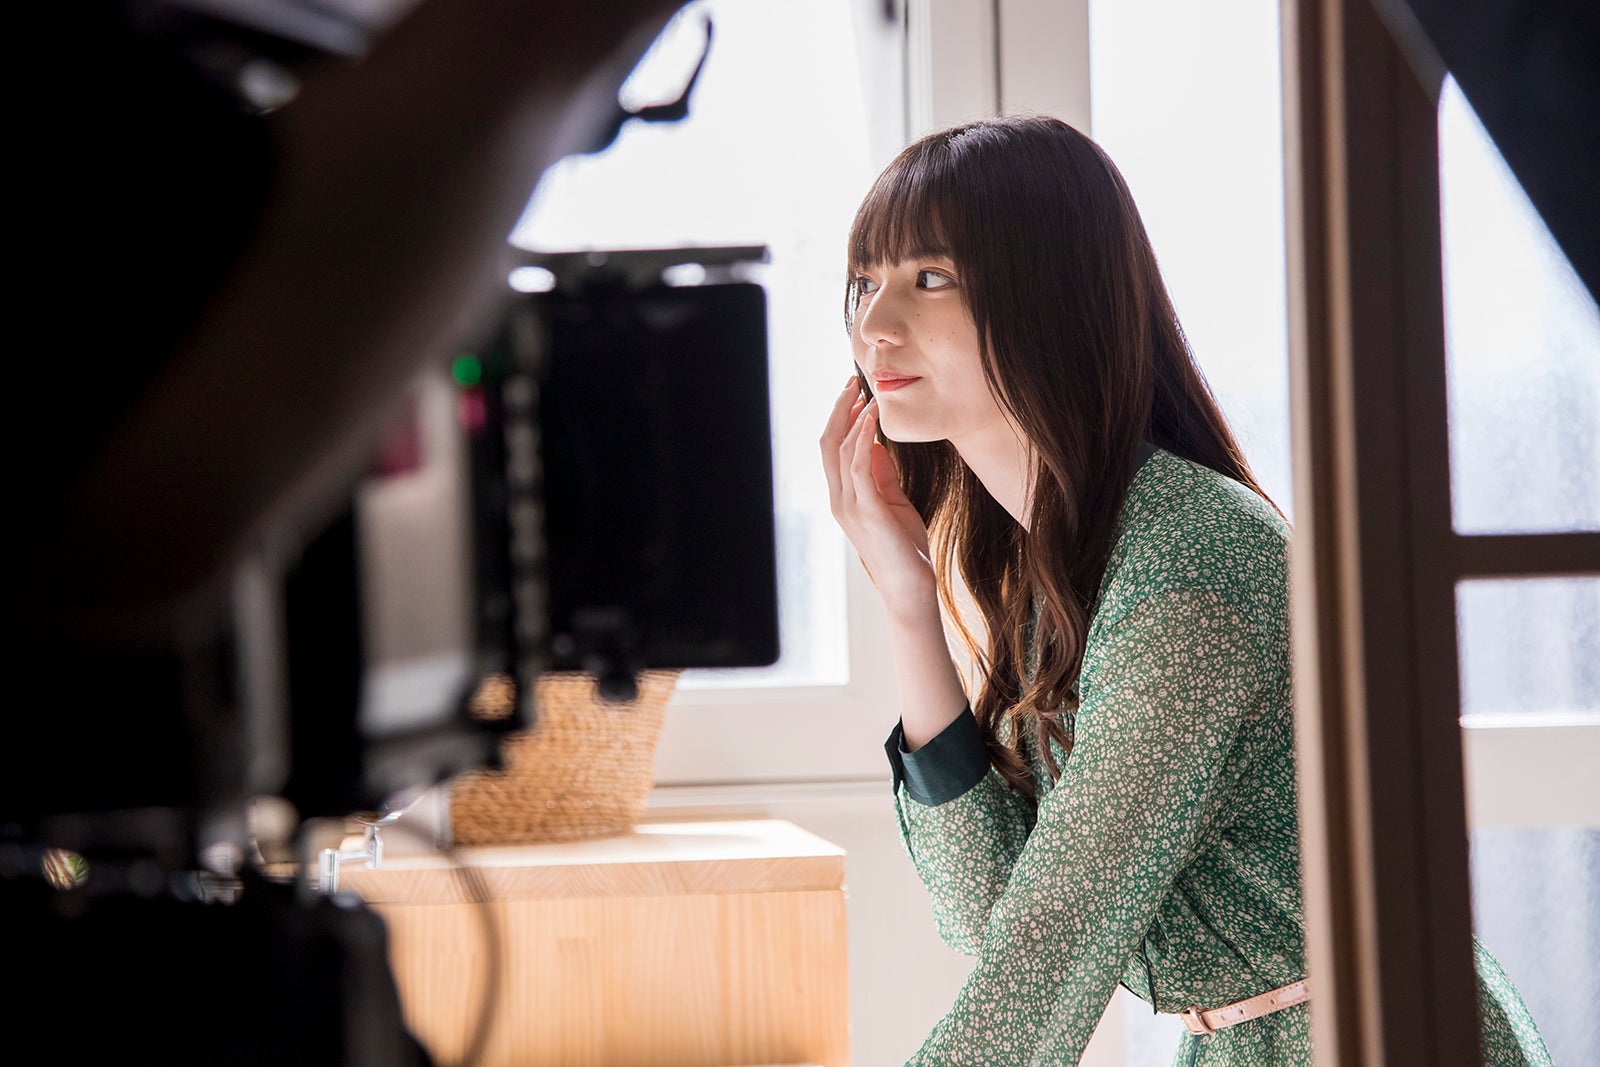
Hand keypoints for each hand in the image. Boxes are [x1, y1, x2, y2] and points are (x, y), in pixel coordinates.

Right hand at [820, 375, 937, 617]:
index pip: (831, 449)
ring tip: (865, 395)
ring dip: (851, 418)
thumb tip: (876, 444)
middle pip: (827, 443)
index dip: (840, 419)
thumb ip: (882, 474)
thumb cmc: (905, 548)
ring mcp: (849, 506)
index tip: (855, 395)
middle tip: (852, 383)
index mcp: (843, 497)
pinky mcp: (867, 510)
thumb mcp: (893, 502)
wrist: (910, 588)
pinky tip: (874, 421)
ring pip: (838, 450)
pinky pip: (858, 466)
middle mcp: (839, 499)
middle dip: (839, 410)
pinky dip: (863, 438)